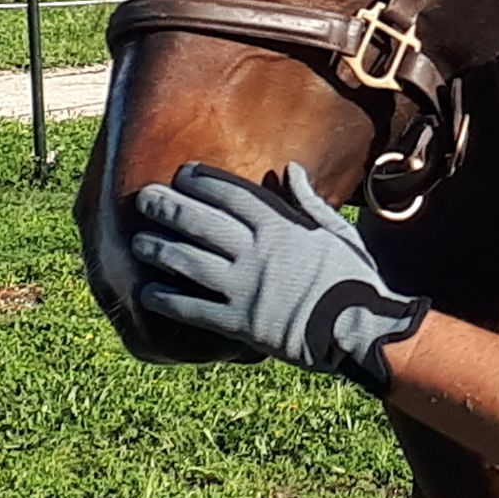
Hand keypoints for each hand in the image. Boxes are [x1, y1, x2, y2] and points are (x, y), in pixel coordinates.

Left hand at [131, 162, 427, 394]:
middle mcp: (258, 252)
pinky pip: (193, 308)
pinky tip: (147, 292)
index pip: (234, 196)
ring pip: (190, 263)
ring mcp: (246, 287)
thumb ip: (309, 201)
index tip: (184, 173)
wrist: (360, 327)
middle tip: (144, 197)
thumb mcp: (338, 232)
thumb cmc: (355, 278)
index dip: (205, 182)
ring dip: (160, 250)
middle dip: (170, 207)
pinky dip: (167, 300)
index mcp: (283, 227)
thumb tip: (291, 169)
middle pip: (203, 223)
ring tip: (138, 241)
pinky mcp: (239, 322)